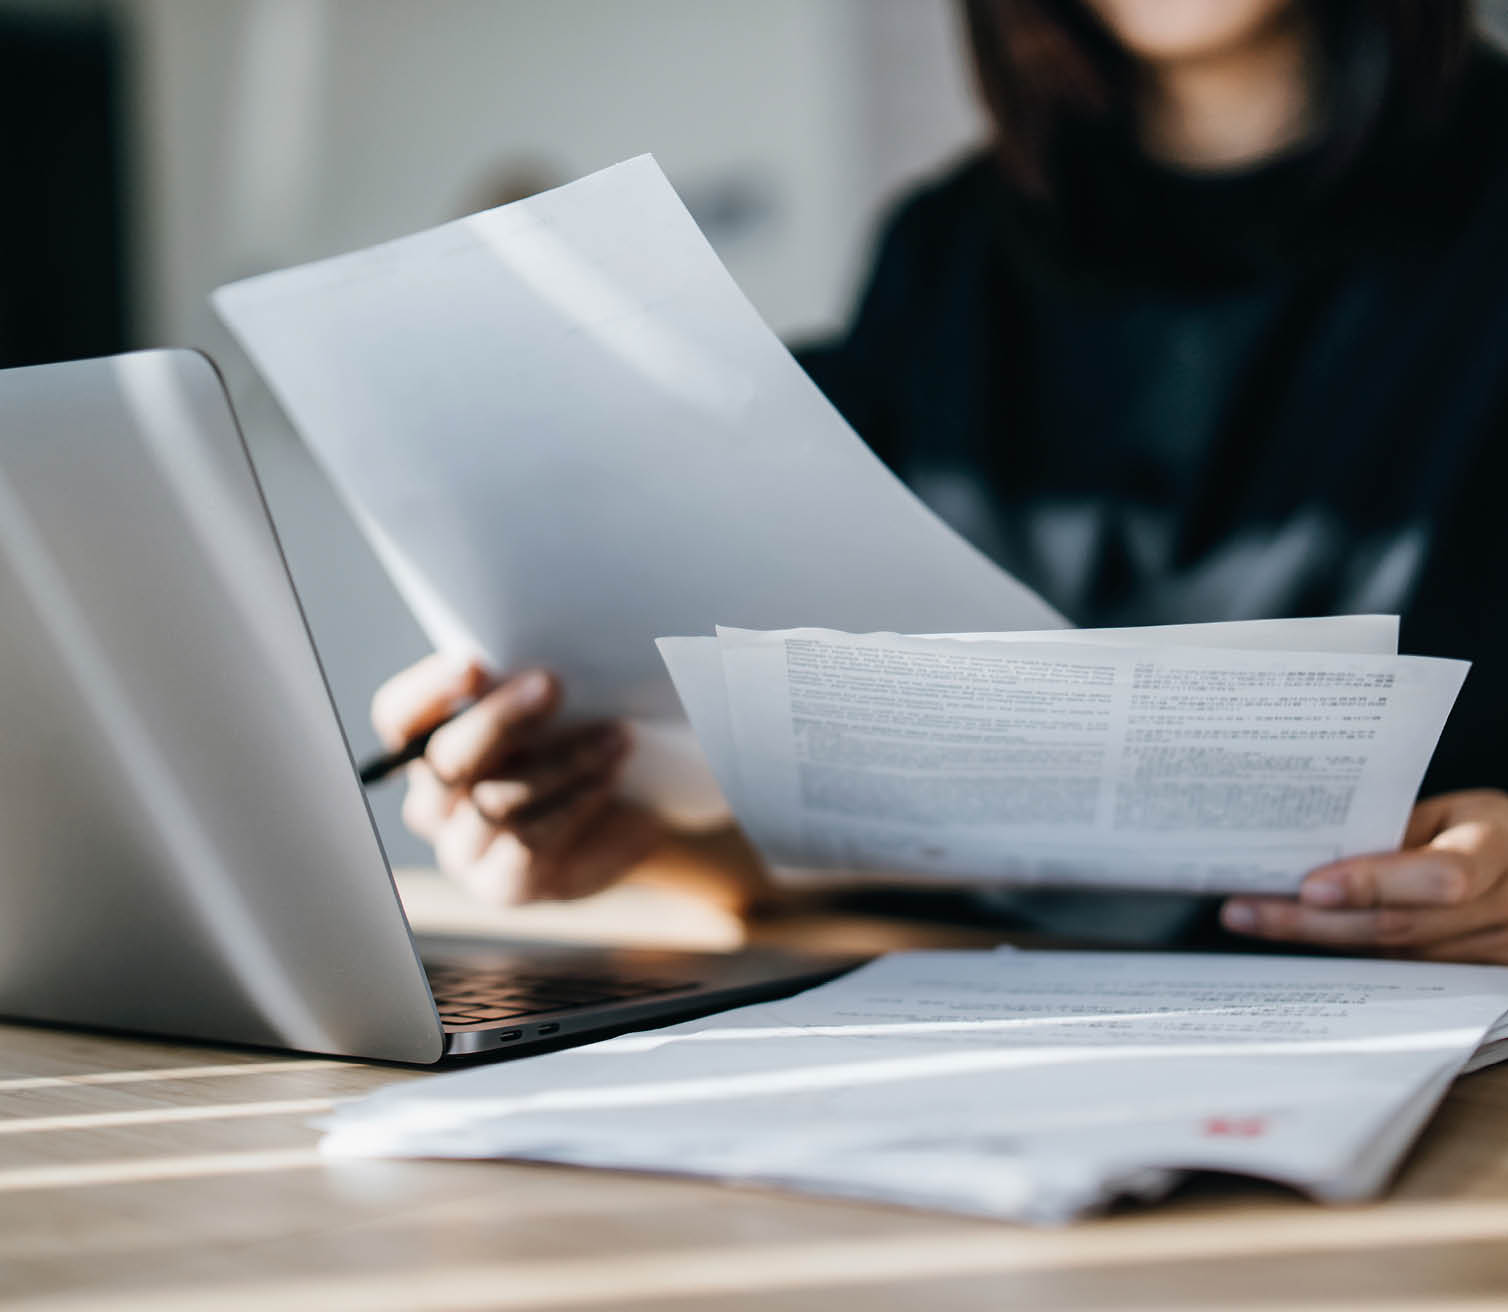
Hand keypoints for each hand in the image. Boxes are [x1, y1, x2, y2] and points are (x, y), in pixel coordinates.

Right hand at [370, 654, 662, 904]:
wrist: (627, 819)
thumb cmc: (582, 745)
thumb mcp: (554, 710)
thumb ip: (526, 688)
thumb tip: (536, 668)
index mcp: (427, 747)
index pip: (399, 717)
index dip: (429, 690)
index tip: (475, 663)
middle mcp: (432, 802)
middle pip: (445, 761)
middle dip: (499, 719)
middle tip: (552, 685)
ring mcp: (461, 850)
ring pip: (494, 803)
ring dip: (562, 761)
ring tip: (614, 734)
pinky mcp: (501, 885)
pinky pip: (528, 843)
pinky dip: (573, 803)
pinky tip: (607, 777)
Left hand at [1220, 790, 1507, 962]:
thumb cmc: (1483, 831)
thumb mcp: (1450, 813)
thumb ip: (1394, 832)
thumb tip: (1309, 848)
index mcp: (1499, 849)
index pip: (1440, 875)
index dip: (1373, 884)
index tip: (1309, 887)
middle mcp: (1506, 908)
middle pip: (1401, 927)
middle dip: (1314, 922)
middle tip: (1246, 911)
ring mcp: (1497, 950)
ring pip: (1393, 955)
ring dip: (1320, 939)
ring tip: (1254, 919)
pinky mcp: (1480, 979)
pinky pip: (1402, 969)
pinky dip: (1349, 951)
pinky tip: (1301, 936)